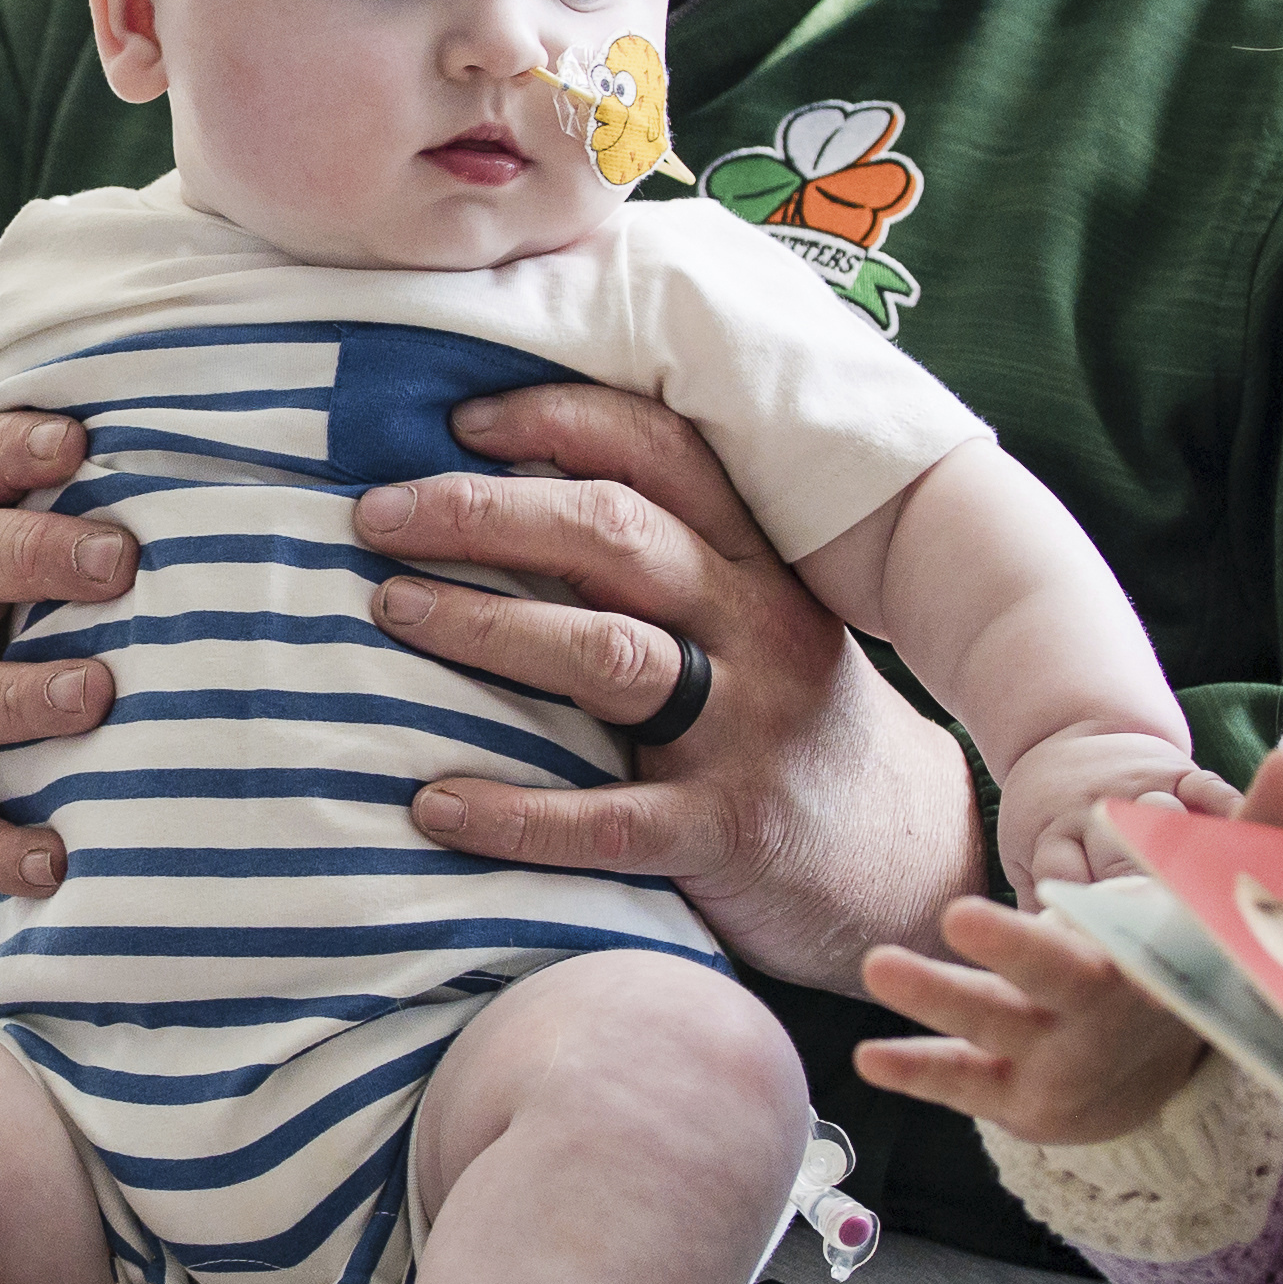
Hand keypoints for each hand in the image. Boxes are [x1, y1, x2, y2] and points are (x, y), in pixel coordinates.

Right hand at [0, 410, 131, 933]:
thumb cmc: (49, 677)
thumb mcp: (71, 611)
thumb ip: (143, 558)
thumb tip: (304, 501)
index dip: (12, 450)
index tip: (77, 440)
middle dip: (32, 553)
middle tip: (120, 560)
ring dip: (17, 693)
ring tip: (95, 694)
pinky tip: (56, 859)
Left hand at [351, 381, 973, 989]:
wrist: (906, 863)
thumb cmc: (790, 722)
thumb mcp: (757, 620)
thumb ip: (664, 562)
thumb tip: (500, 489)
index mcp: (755, 562)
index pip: (660, 454)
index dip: (557, 424)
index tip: (458, 421)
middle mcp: (755, 627)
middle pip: (612, 536)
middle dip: (484, 512)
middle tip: (376, 515)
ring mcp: (746, 730)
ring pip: (605, 653)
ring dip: (486, 626)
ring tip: (388, 609)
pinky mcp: (727, 831)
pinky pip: (607, 820)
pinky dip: (514, 813)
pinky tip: (433, 804)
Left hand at [853, 747, 1282, 1143]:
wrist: (1150, 1075)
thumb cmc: (1186, 963)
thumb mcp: (1222, 904)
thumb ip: (1262, 830)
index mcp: (1160, 967)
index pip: (1153, 937)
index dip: (1121, 914)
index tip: (1076, 884)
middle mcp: (1106, 1019)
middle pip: (1059, 983)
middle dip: (1010, 952)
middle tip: (957, 913)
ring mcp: (1057, 1062)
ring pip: (992, 1029)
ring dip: (937, 999)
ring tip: (875, 965)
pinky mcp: (1014, 1097)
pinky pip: (962, 1082)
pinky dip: (919, 1073)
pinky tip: (867, 1061)